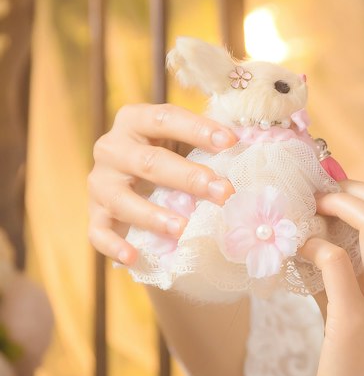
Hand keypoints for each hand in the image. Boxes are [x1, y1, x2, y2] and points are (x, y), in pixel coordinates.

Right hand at [87, 104, 238, 264]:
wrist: (137, 185)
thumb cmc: (172, 158)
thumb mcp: (185, 143)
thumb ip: (209, 142)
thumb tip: (257, 143)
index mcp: (134, 120)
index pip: (164, 118)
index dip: (197, 129)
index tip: (231, 142)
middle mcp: (111, 148)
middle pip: (149, 161)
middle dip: (189, 178)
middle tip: (223, 193)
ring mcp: (100, 183)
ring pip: (123, 199)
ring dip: (153, 215)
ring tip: (184, 228)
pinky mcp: (95, 215)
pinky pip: (98, 233)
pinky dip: (115, 245)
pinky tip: (134, 257)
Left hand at [298, 181, 363, 375]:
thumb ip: (349, 286)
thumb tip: (313, 248)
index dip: (356, 194)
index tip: (320, 195)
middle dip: (343, 189)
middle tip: (305, 195)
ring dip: (331, 205)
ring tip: (299, 213)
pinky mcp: (357, 322)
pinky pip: (336, 260)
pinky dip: (310, 245)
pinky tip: (292, 255)